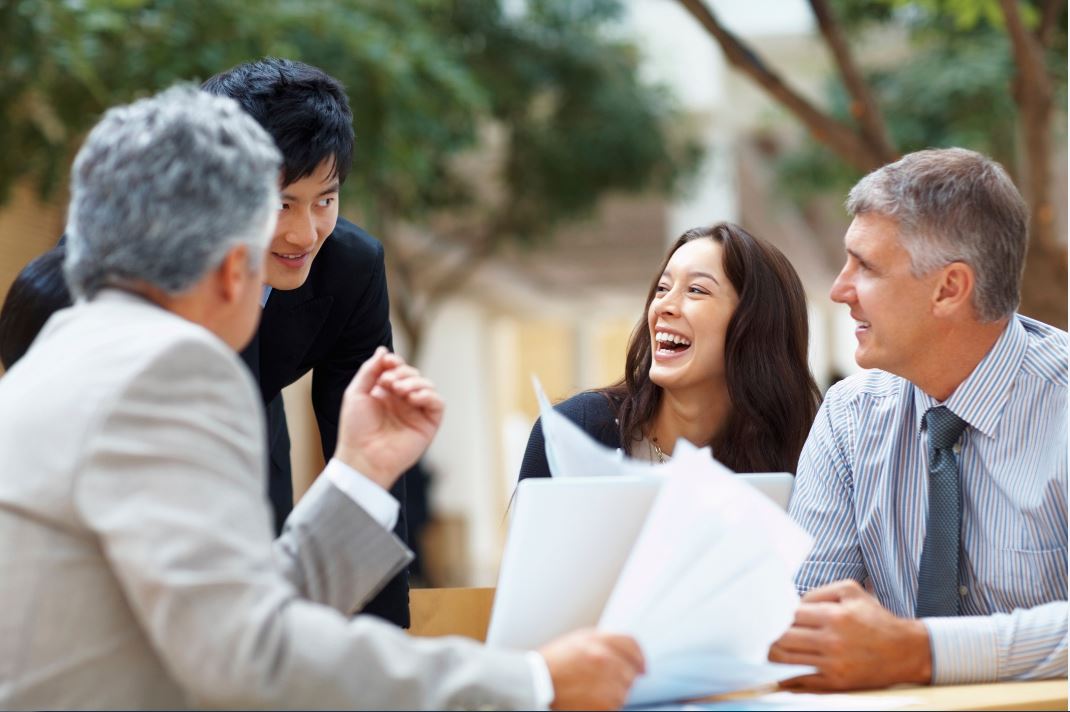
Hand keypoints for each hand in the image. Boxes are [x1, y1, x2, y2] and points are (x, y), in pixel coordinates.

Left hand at [334, 347, 443, 488]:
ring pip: (427, 385)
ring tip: (400, 391)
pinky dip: (429, 395)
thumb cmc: (356, 429)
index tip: (388, 362)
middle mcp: (403, 401)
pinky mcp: (428, 424)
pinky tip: (413, 398)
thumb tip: (383, 350)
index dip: (395, 362)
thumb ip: (369, 370)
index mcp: (386, 393)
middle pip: (413, 375)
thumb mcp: (356, 393)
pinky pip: (437, 403)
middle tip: (389, 382)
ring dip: (415, 382)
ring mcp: (416, 412)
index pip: (398, 369)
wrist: (363, 457)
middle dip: (403, 373)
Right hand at [538, 628, 644, 710]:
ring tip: (592, 691)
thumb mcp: (578, 640)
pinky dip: (608, 705)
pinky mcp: (604, 705)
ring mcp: (606, 683)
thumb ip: (604, 641)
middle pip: (631, 671)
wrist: (537, 683)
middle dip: (622, 677)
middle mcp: (606, 660)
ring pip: (625, 691)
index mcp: (599, 641)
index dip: (639, 657)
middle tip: (603, 682)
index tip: (642, 668)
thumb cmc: (556, 661)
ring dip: (615, 693)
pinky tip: (591, 700)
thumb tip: (629, 652)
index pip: (631, 645)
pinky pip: (617, 706)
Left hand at [768, 579, 931, 690]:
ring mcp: (833, 664)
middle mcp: (831, 641)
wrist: (905, 651)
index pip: (789, 615)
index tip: (769, 616)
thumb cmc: (876, 618)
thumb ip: (818, 592)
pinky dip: (785, 676)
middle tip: (763, 633)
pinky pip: (801, 681)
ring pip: (786, 660)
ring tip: (768, 648)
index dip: (776, 615)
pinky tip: (779, 670)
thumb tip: (792, 603)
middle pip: (783, 639)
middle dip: (770, 635)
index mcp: (833, 616)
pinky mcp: (836, 683)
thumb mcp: (851, 591)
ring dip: (772, 655)